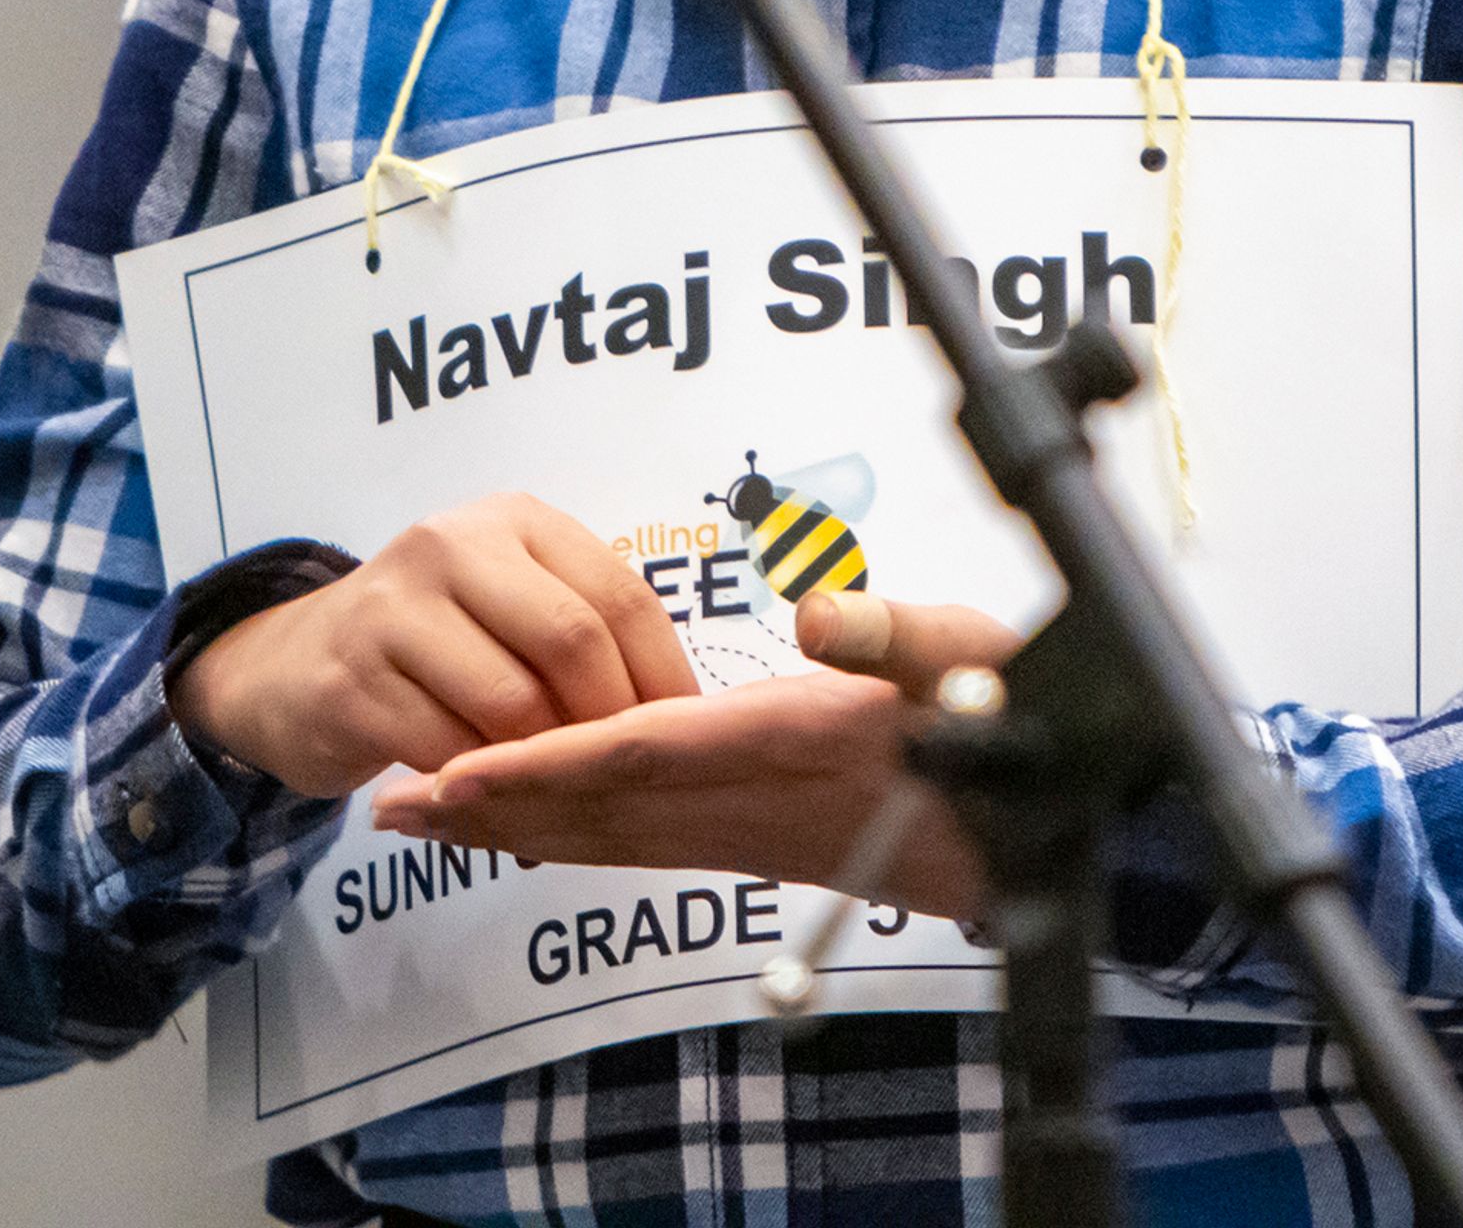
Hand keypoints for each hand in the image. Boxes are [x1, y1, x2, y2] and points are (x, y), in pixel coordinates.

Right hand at [175, 492, 697, 799]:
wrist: (294, 667)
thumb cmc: (434, 643)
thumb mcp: (508, 605)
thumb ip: (582, 629)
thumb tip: (680, 710)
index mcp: (512, 520)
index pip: (618, 594)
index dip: (663, 673)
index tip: (686, 734)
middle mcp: (451, 545)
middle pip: (571, 640)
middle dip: (610, 721)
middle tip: (624, 772)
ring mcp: (393, 611)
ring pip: (511, 704)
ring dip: (547, 763)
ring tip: (561, 789)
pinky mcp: (350, 683)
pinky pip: (449, 752)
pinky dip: (486, 786)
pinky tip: (498, 800)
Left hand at [371, 591, 1022, 919]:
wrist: (1071, 836)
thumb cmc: (1033, 729)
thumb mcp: (983, 661)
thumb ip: (905, 638)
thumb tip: (822, 618)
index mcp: (802, 746)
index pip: (651, 756)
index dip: (551, 762)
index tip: (464, 764)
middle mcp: (766, 803)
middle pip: (606, 810)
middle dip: (495, 806)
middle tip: (390, 802)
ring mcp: (765, 833)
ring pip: (619, 836)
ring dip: (518, 828)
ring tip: (427, 815)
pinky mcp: (774, 841)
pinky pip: (653, 844)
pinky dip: (579, 837)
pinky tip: (536, 831)